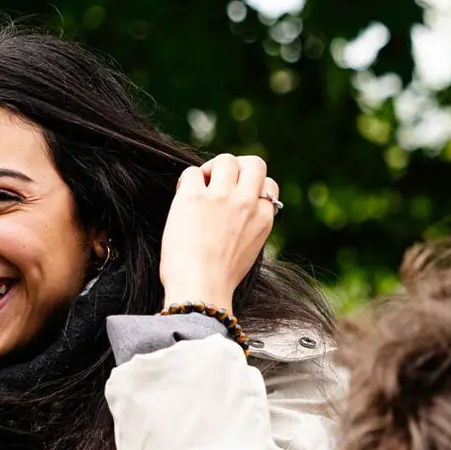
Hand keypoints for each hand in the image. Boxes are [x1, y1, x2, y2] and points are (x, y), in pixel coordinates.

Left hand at [158, 154, 279, 312]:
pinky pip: (192, 172)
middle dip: (236, 167)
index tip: (235, 197)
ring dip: (211, 169)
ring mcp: (221, 197)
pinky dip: (186, 182)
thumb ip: (248, 226)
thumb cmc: (218, 279)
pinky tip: (182, 199)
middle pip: (253, 163)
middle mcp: (247, 203)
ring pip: (225, 160)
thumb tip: (236, 213)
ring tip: (199, 188)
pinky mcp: (194, 197)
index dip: (250, 186)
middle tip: (218, 182)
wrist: (201, 289)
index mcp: (264, 218)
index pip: (268, 184)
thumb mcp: (248, 251)